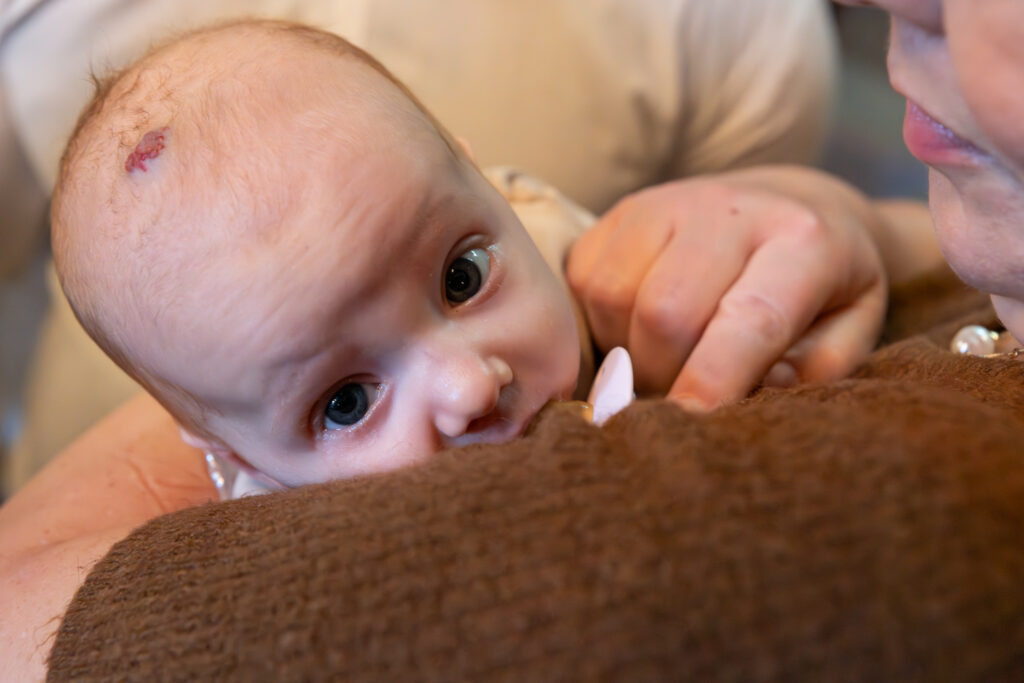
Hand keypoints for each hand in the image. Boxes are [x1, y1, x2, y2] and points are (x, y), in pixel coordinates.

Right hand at [566, 166, 888, 409]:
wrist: (791, 202)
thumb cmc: (822, 284)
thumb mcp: (848, 331)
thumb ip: (810, 372)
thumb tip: (746, 394)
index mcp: (803, 241)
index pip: (748, 318)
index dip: (713, 379)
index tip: (688, 421)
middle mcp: (731, 209)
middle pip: (664, 312)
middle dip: (662, 374)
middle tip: (682, 393)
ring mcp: (669, 201)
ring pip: (614, 298)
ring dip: (627, 349)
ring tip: (663, 355)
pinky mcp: (623, 209)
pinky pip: (584, 280)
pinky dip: (602, 321)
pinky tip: (637, 323)